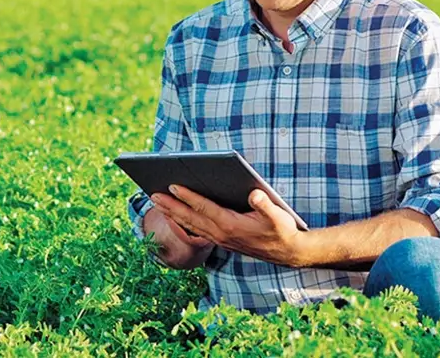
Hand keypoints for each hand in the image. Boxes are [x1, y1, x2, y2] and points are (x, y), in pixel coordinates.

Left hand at [151, 185, 310, 267]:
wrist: (288, 253)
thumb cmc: (283, 231)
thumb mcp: (279, 217)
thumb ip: (265, 205)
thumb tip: (254, 194)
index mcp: (231, 225)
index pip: (205, 208)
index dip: (188, 197)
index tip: (173, 186)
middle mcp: (221, 234)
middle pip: (190, 218)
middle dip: (170, 206)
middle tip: (152, 194)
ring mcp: (220, 239)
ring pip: (190, 225)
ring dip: (172, 214)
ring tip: (156, 202)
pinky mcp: (221, 241)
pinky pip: (196, 230)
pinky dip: (183, 222)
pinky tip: (174, 215)